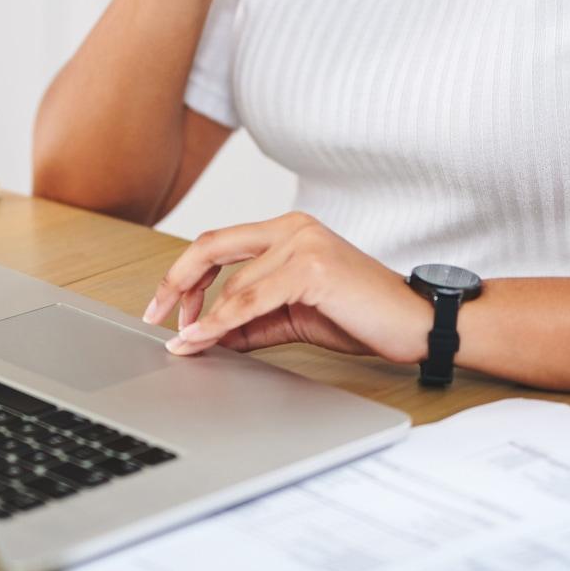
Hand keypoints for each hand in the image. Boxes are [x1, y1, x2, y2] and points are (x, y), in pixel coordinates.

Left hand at [139, 212, 430, 363]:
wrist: (416, 323)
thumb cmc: (363, 316)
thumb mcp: (295, 317)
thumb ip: (252, 320)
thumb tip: (206, 337)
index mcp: (289, 230)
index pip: (219, 243)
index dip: (185, 274)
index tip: (165, 306)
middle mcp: (293, 227)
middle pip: (211, 245)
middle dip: (175, 282)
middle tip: (153, 316)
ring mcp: (303, 243)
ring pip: (231, 280)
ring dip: (200, 316)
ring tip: (182, 343)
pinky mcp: (312, 267)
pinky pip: (252, 297)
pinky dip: (222, 320)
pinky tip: (205, 337)